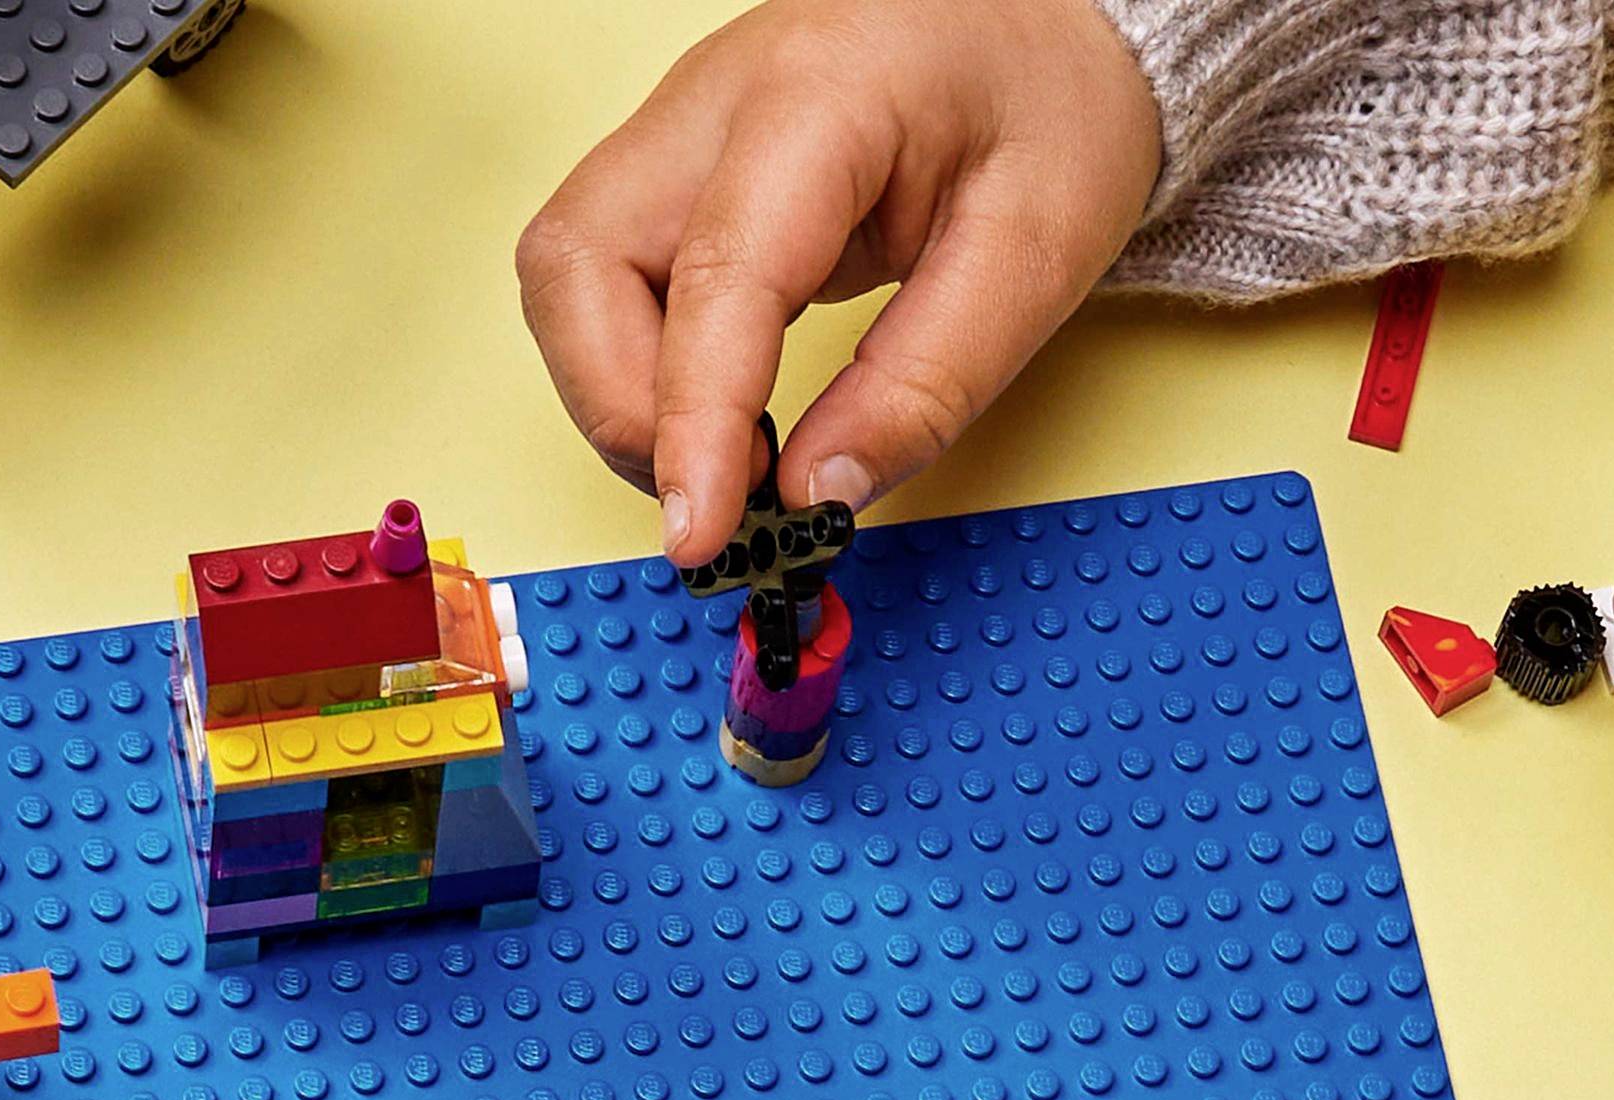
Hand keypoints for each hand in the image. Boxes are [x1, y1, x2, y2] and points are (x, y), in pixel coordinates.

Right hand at [514, 0, 1161, 565]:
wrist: (1040, 24)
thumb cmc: (1044, 108)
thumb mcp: (1035, 258)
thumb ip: (923, 387)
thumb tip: (815, 495)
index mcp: (823, 95)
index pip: (716, 276)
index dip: (692, 423)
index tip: (700, 534)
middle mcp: (716, 99)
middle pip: (578, 262)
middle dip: (626, 409)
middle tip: (725, 490)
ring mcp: (680, 131)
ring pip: (568, 279)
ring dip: (622, 398)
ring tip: (730, 457)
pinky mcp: (676, 174)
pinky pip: (603, 283)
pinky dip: (642, 372)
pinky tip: (724, 412)